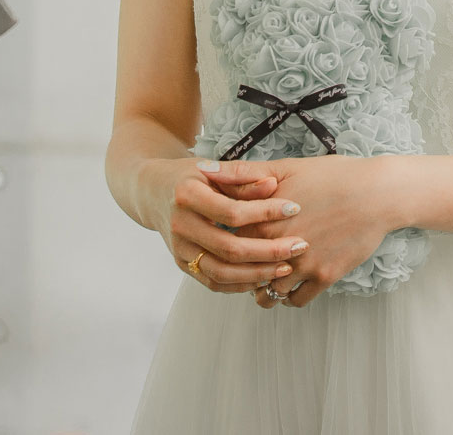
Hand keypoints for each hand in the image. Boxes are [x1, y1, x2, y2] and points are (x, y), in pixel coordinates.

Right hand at [141, 157, 308, 295]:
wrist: (152, 192)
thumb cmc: (189, 177)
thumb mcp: (212, 169)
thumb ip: (242, 178)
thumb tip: (273, 186)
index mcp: (186, 195)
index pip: (232, 212)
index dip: (266, 212)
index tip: (296, 208)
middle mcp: (179, 225)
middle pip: (229, 248)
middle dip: (269, 251)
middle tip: (300, 246)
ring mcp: (179, 249)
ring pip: (222, 273)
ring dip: (258, 273)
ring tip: (287, 267)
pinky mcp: (182, 264)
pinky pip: (214, 282)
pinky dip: (241, 284)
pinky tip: (264, 276)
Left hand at [222, 156, 396, 309]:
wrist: (377, 193)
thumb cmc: (332, 175)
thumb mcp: (286, 168)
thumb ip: (242, 173)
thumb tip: (205, 169)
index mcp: (264, 218)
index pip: (227, 240)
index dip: (223, 240)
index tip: (223, 238)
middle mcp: (279, 245)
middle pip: (243, 269)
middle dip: (238, 268)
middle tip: (239, 261)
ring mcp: (302, 264)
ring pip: (268, 291)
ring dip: (261, 286)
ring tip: (262, 275)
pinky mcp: (324, 277)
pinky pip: (295, 301)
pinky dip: (287, 296)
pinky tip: (287, 282)